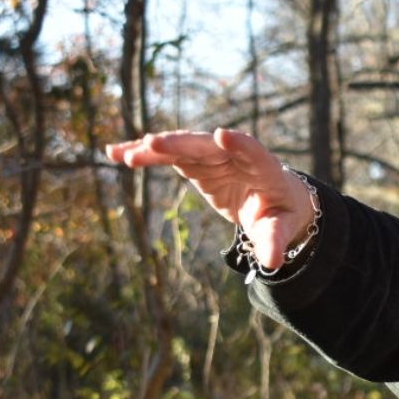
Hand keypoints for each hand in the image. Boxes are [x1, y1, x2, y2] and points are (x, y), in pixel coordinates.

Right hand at [105, 129, 311, 271]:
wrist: (274, 200)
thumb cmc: (281, 214)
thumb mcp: (282, 229)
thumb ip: (276, 242)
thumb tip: (273, 263)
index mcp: (264, 169)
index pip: (253, 152)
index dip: (240, 144)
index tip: (223, 135)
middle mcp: (236, 155)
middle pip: (208, 146)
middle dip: (182, 144)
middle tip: (153, 143)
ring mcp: (214, 156)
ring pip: (182, 147)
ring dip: (153, 148)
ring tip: (124, 155)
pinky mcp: (196, 162)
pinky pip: (169, 155)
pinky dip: (145, 154)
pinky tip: (116, 153)